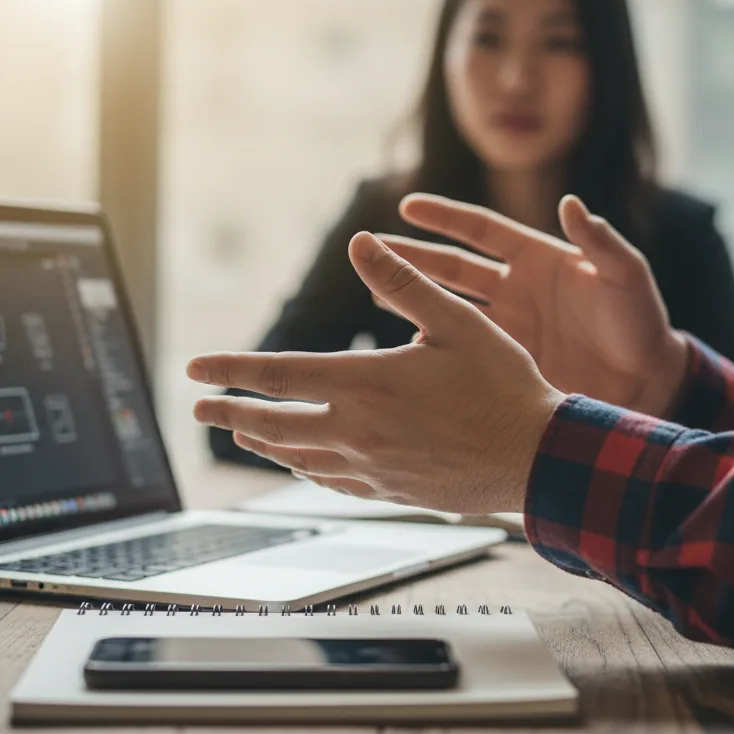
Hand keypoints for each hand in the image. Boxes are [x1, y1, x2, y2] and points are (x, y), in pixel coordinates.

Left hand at [188, 232, 567, 514]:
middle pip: (273, 424)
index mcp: (368, 383)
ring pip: (297, 457)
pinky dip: (305, 469)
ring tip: (240, 434)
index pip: (278, 376)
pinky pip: (332, 481)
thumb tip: (361, 243)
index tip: (195, 371)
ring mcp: (372, 466)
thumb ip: (404, 282)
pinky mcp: (391, 490)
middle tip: (200, 409)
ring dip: (262, 443)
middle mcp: (359, 430)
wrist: (537, 458)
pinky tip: (300, 465)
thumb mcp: (458, 322)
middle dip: (230, 414)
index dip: (231, 371)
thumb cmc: (505, 386)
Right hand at [385, 193, 688, 415]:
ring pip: (448, 309)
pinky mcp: (508, 365)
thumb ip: (600, 241)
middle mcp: (516, 289)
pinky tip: (409, 355)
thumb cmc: (641, 322)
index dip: (445, 217)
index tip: (407, 206)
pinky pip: (462, 354)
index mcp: (539, 259)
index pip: (481, 230)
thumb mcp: (625, 276)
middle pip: (452, 267)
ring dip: (413, 300)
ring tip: (375, 292)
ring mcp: (509, 328)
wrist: (649, 383)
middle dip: (412, 258)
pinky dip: (436, 351)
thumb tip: (571, 202)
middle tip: (371, 252)